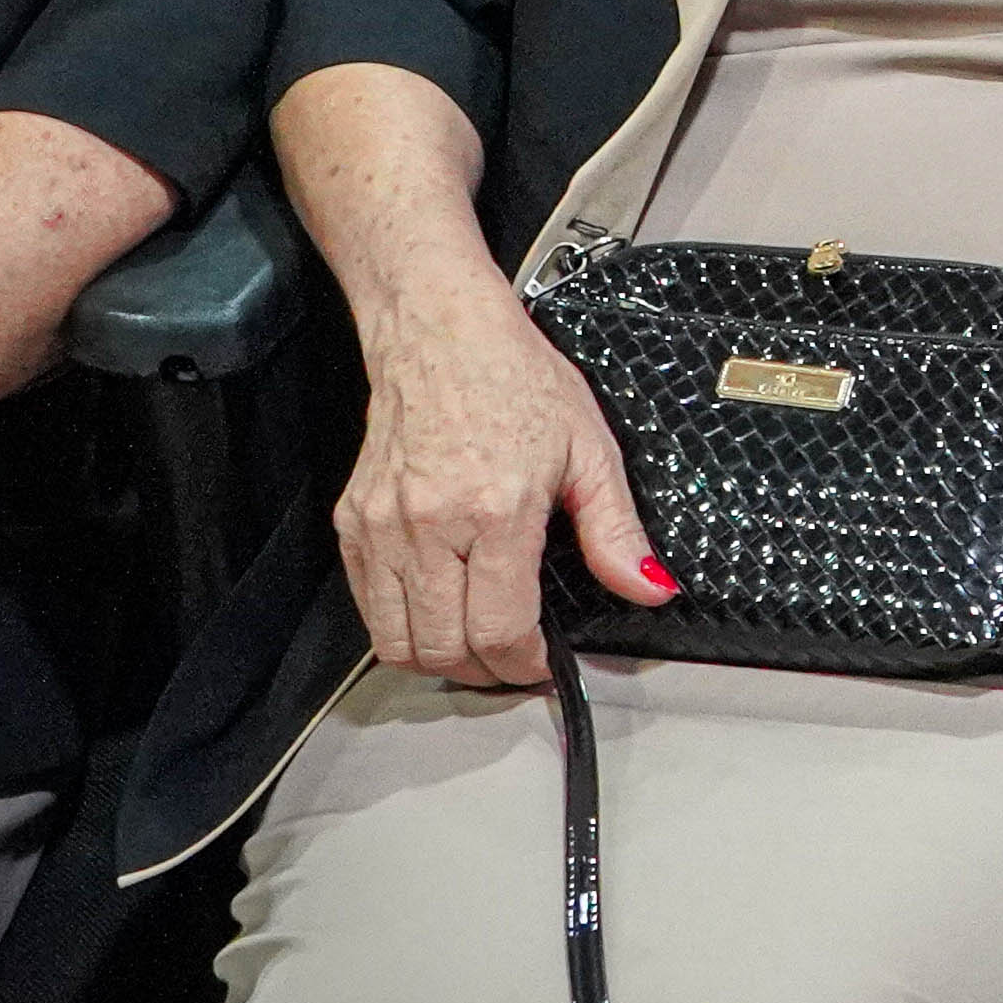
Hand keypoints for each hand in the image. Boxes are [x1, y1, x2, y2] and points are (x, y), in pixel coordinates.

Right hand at [337, 282, 661, 686]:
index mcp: (495, 509)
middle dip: (484, 672)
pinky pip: (367, 606)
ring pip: (395, 642)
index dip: (524, 664)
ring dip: (438, 659)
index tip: (541, 664)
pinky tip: (438, 608)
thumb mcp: (589, 448)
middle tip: (512, 660)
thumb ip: (616, 531)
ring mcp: (382, 526)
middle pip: (444, 648)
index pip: (499, 629)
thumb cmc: (515, 378)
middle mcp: (429, 525)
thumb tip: (650, 589)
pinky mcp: (352, 522)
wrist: (439, 331)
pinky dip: (401, 626)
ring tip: (475, 644)